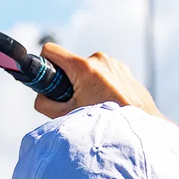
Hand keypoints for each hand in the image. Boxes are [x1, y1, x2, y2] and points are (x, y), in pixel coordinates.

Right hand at [34, 45, 161, 121]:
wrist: (139, 128)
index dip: (44, 64)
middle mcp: (99, 59)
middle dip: (68, 81)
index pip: (50, 50)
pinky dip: (101, 86)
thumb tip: (40, 96)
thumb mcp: (66, 116)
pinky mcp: (124, 70)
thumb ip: (45, 104)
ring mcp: (114, 63)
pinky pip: (104, 74)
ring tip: (94, 105)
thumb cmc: (103, 122)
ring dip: (86, 85)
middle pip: (71, 64)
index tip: (47, 79)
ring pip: (88, 70)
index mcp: (83, 67)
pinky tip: (107, 102)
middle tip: (75, 103)